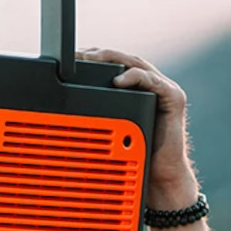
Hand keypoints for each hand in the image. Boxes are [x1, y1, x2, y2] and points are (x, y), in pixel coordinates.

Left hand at [77, 47, 198, 207]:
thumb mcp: (105, 131)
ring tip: (94, 59)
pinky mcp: (173, 99)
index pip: (111, 65)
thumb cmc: (132, 155)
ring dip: (114, 58)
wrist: (157, 176)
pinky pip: (153, 82)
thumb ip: (91, 117)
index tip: (69, 58)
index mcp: (132, 90)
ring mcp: (162, 91)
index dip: (91, 58)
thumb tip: (57, 116)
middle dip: (99, 54)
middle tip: (79, 55)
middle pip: (122, 60)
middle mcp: (148, 86)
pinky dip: (135, 77)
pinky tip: (118, 80)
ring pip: (136, 64)